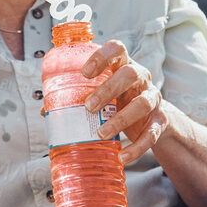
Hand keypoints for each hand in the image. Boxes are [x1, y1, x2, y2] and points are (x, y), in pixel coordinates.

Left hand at [82, 41, 168, 164]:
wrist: (153, 119)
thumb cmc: (120, 100)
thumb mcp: (104, 93)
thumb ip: (78, 97)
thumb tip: (45, 110)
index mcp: (124, 65)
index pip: (117, 49)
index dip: (102, 57)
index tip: (85, 72)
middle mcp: (141, 78)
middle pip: (131, 73)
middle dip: (109, 89)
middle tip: (89, 106)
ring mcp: (153, 99)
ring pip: (143, 103)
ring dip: (121, 118)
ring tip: (101, 132)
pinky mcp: (160, 121)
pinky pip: (152, 133)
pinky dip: (137, 147)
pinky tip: (122, 156)